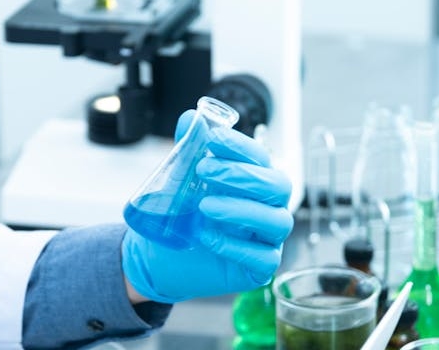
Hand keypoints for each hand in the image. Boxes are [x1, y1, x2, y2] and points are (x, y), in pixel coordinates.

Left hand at [121, 110, 293, 303]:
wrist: (160, 256)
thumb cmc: (181, 214)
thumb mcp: (179, 180)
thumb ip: (188, 149)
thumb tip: (190, 118)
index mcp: (255, 181)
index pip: (261, 157)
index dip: (239, 146)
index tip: (211, 138)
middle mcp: (268, 207)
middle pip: (278, 186)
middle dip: (242, 175)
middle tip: (203, 171)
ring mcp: (267, 239)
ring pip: (276, 221)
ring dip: (240, 209)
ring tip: (204, 206)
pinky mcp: (259, 269)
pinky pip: (263, 258)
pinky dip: (235, 246)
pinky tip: (207, 237)